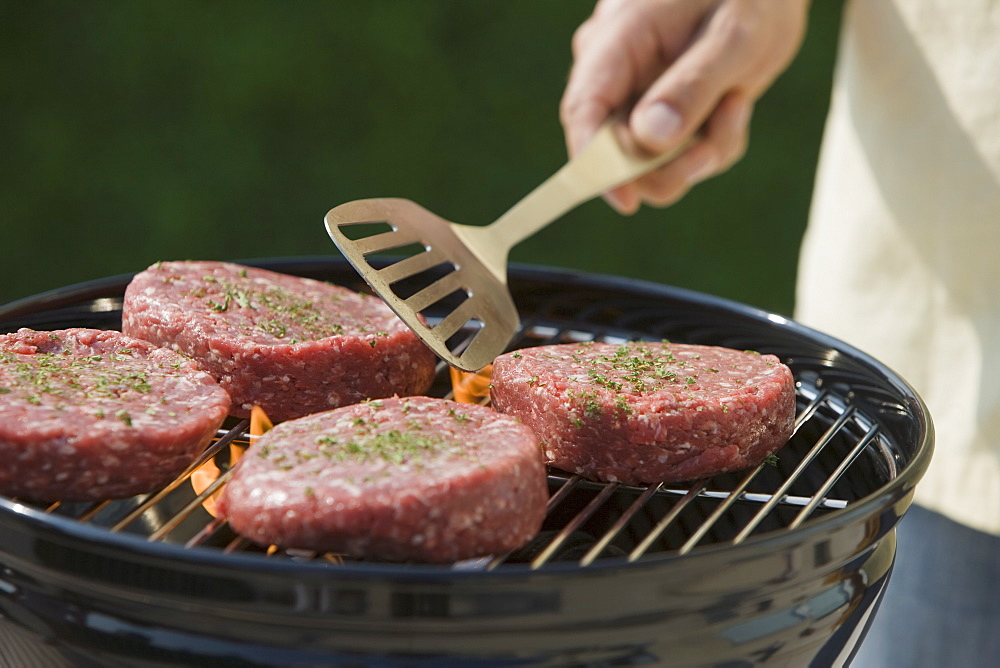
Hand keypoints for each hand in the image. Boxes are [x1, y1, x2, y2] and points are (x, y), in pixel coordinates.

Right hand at [560, 0, 809, 212]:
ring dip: (700, 153)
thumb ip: (691, 86)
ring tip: (736, 104)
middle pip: (614, 151)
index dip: (593, 161)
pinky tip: (735, 103)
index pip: (584, 109)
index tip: (624, 200)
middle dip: (666, 165)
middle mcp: (618, 77)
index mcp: (616, 42)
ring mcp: (639, 102)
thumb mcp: (733, 35)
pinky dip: (714, 143)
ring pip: (651, 164)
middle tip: (710, 151)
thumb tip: (649, 138)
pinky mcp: (665, 119)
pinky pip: (680, 156)